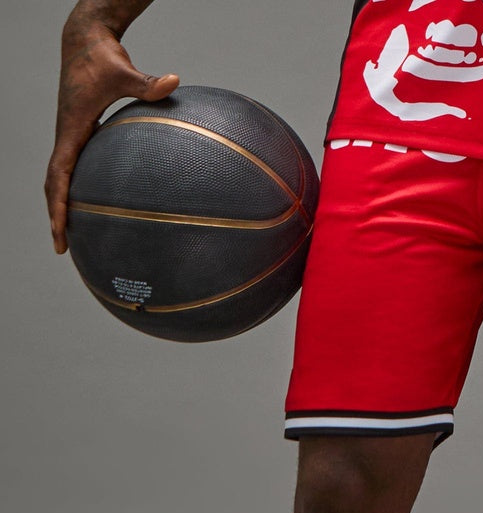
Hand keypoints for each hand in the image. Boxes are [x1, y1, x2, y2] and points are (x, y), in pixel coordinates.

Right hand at [44, 19, 177, 253]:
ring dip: (61, 206)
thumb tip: (176, 81)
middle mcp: (67, 135)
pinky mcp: (79, 133)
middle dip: (55, 216)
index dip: (58, 204)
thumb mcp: (125, 71)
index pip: (59, 175)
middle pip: (53, 184)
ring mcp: (71, 136)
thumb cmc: (104, 57)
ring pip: (59, 178)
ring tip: (69, 236)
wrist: (85, 41)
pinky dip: (74, 190)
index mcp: (72, 128)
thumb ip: (149, 83)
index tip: (60, 229)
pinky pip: (72, 169)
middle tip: (61, 247)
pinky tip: (92, 208)